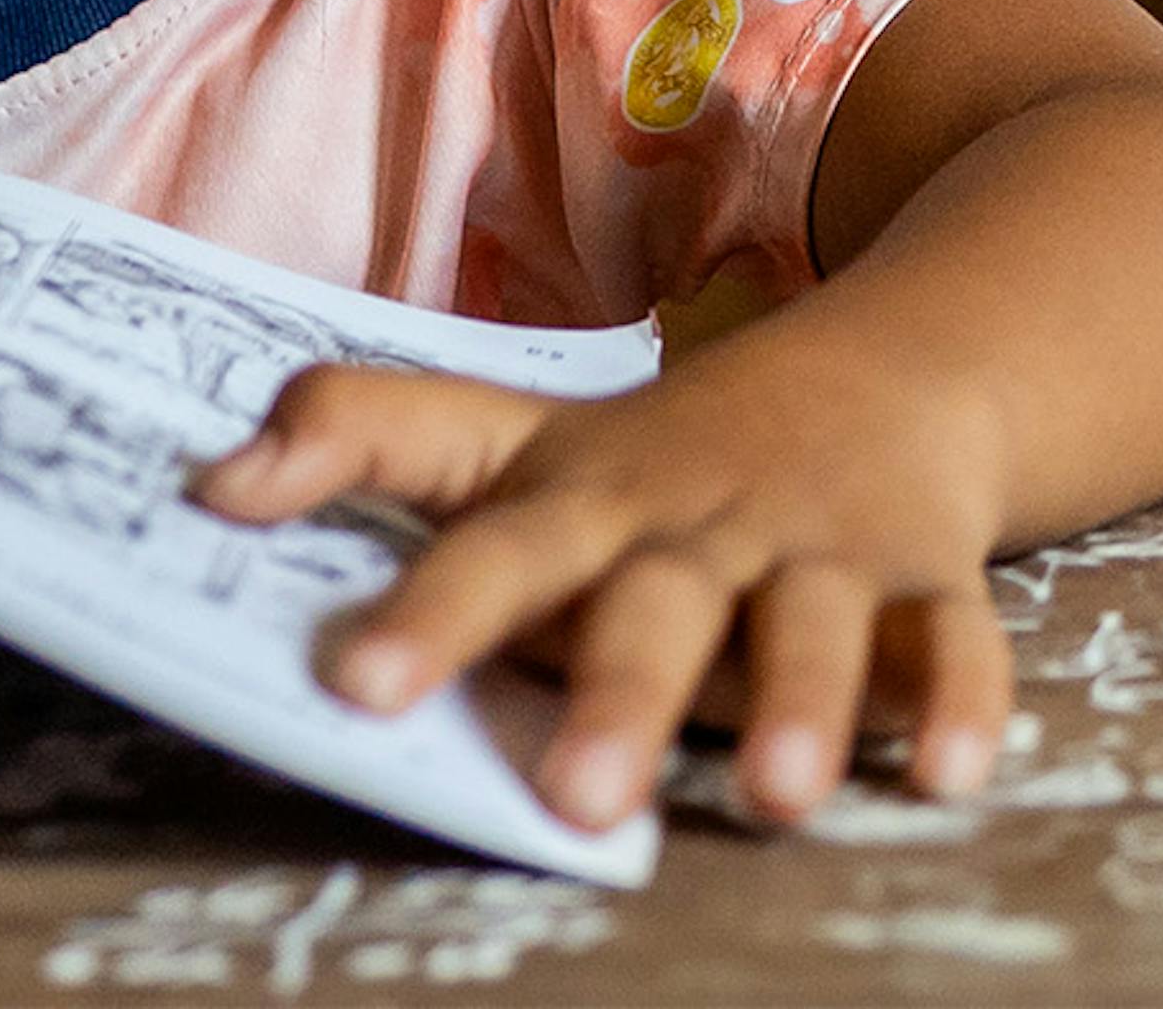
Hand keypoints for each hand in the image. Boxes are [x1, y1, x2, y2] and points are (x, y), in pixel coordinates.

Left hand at [196, 331, 1024, 834]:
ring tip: (777, 797)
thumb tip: (204, 484)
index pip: (499, 547)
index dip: (433, 609)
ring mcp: (822, 548)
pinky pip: (953, 642)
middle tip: (576, 797)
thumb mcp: (514, 433)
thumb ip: (369, 439)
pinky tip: (943, 776)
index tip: (360, 680)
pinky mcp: (926, 579)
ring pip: (814, 625)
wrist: (893, 365)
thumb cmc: (663, 448)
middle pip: (662, 604)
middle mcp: (704, 524)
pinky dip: (958, 705)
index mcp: (594, 499)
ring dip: (802, 706)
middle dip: (624, 694)